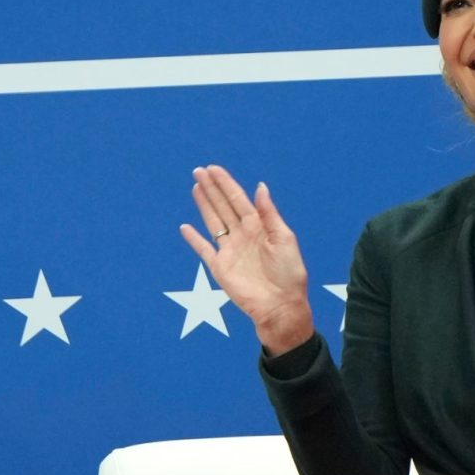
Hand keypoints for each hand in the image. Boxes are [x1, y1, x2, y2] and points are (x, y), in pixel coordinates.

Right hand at [180, 165, 312, 354]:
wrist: (281, 305)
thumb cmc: (289, 273)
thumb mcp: (284, 238)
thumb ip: (269, 214)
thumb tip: (260, 186)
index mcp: (259, 227)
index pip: (239, 200)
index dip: (226, 184)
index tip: (214, 169)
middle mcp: (243, 235)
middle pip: (223, 206)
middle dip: (212, 188)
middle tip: (199, 170)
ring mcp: (230, 251)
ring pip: (213, 221)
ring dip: (203, 204)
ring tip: (195, 187)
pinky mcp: (220, 267)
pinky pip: (203, 249)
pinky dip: (194, 239)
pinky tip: (185, 227)